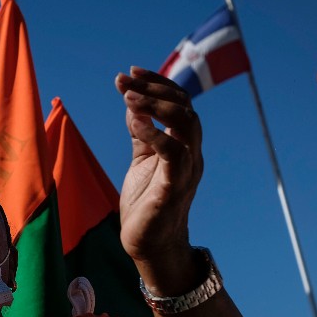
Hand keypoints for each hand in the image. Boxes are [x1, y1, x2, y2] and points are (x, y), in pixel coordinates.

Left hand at [115, 67, 202, 289]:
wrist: (149, 244)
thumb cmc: (146, 203)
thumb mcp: (141, 160)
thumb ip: (142, 133)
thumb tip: (133, 105)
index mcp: (184, 145)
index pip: (179, 103)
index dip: (157, 83)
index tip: (130, 72)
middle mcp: (191, 153)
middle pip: (185, 107)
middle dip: (155, 87)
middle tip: (125, 79)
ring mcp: (186, 169)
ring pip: (186, 124)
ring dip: (156, 105)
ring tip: (128, 96)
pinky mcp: (175, 187)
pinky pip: (173, 153)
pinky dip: (155, 133)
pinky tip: (134, 122)